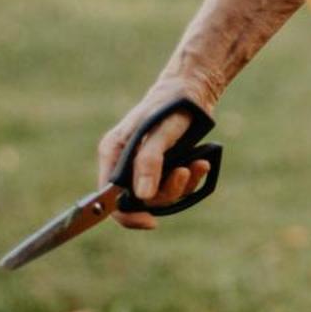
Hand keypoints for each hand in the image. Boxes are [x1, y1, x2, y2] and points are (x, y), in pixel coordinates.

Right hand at [96, 78, 215, 230]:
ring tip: (198, 165)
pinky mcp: (161, 166)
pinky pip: (173, 186)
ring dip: (181, 185)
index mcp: (112, 153)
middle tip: (184, 173)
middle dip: (165, 193)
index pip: (109, 198)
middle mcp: (123, 162)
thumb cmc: (171, 106)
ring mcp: (142, 165)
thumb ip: (150, 162)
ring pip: (159, 195)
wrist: (191, 90)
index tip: (150, 221)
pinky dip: (189, 179)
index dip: (127, 215)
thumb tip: (143, 197)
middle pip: (138, 200)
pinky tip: (201, 163)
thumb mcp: (161, 133)